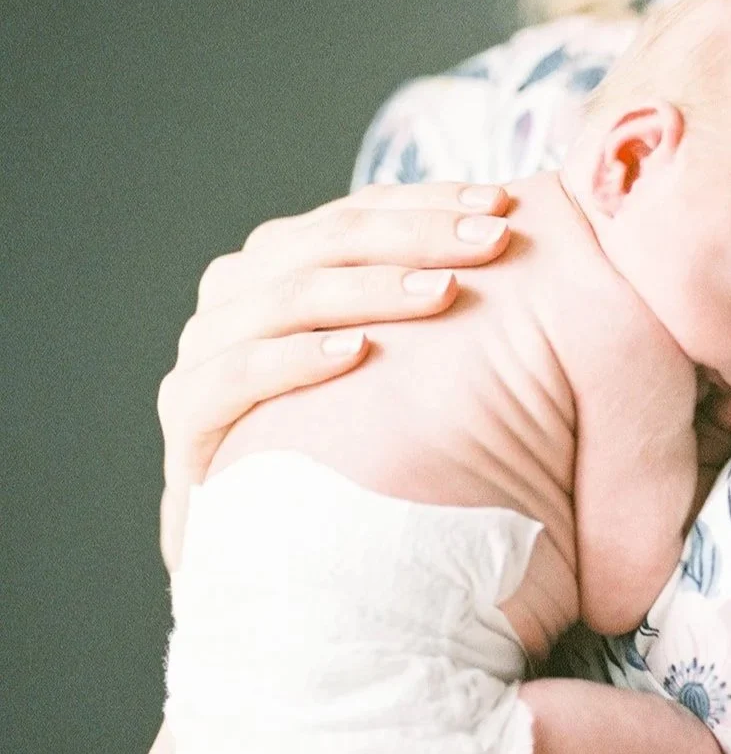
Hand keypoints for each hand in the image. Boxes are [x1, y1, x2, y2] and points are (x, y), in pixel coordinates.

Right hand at [157, 181, 511, 571]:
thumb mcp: (396, 364)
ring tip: (443, 291)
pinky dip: (296, 357)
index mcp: (286, 262)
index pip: (361, 211)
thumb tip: (520, 238)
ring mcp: (208, 349)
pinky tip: (356, 352)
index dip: (431, 202)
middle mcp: (241, 292)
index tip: (505, 205)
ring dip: (370, 286)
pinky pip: (235, 373)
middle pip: (329, 239)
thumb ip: (427, 300)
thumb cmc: (357, 446)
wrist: (275, 551)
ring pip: (286, 294)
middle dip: (418, 234)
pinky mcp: (188, 416)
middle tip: (493, 241)